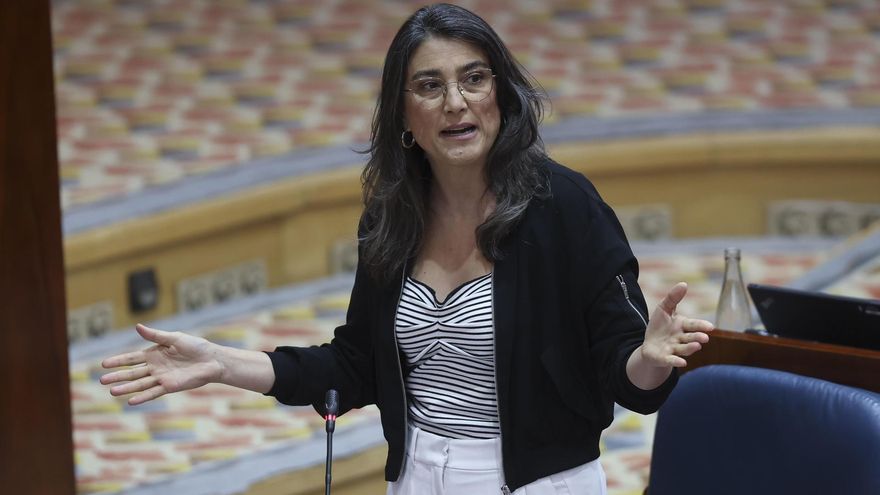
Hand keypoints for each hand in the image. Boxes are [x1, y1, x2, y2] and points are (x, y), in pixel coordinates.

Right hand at [100, 324, 221, 404]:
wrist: (212, 359)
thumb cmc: (195, 346)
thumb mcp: (174, 338)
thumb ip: (155, 335)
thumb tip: (137, 326)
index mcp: (154, 354)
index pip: (131, 358)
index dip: (118, 361)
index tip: (103, 364)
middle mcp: (155, 367)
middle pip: (132, 373)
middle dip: (117, 376)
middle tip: (102, 380)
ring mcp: (161, 378)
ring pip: (140, 384)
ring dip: (126, 388)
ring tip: (112, 391)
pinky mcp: (170, 386)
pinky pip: (153, 393)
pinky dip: (143, 397)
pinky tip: (131, 401)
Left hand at [641, 282, 713, 367]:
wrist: (650, 346)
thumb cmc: (659, 326)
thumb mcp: (664, 309)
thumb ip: (673, 298)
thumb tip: (684, 283)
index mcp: (682, 326)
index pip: (693, 325)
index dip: (701, 326)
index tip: (710, 327)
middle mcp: (680, 339)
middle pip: (690, 338)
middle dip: (697, 337)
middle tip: (704, 338)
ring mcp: (673, 349)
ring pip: (683, 349)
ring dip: (690, 348)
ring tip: (697, 345)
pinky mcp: (664, 358)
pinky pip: (671, 360)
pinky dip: (676, 361)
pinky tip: (682, 363)